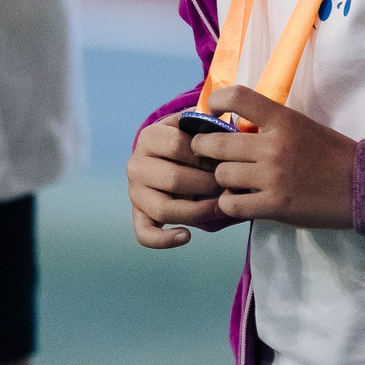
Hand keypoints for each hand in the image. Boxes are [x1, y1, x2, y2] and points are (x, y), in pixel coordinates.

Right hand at [128, 113, 228, 248]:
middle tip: (229, 186)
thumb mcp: (197, 126)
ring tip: (220, 208)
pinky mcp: (138, 215)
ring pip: (163, 209)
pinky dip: (164, 240)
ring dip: (197, 211)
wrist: (170, 158)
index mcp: (149, 137)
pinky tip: (186, 236)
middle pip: (173, 179)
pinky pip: (145, 234)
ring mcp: (135, 192)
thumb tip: (227, 130)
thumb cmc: (192, 142)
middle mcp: (136, 165)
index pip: (177, 145)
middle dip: (207, 185)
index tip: (226, 161)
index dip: (205, 155)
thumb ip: (210, 125)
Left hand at [193, 85, 357, 230]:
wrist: (363, 186)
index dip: (216, 101)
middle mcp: (274, 145)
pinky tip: (239, 200)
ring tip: (231, 181)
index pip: (237, 97)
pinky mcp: (275, 205)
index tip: (213, 112)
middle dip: (205, 148)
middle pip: (215, 144)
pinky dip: (230, 204)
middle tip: (207, 152)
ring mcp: (273, 177)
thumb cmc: (332, 154)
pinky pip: (232, 205)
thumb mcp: (302, 126)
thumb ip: (270, 125)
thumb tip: (233, 126)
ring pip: (221, 175)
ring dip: (222, 179)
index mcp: (284, 119)